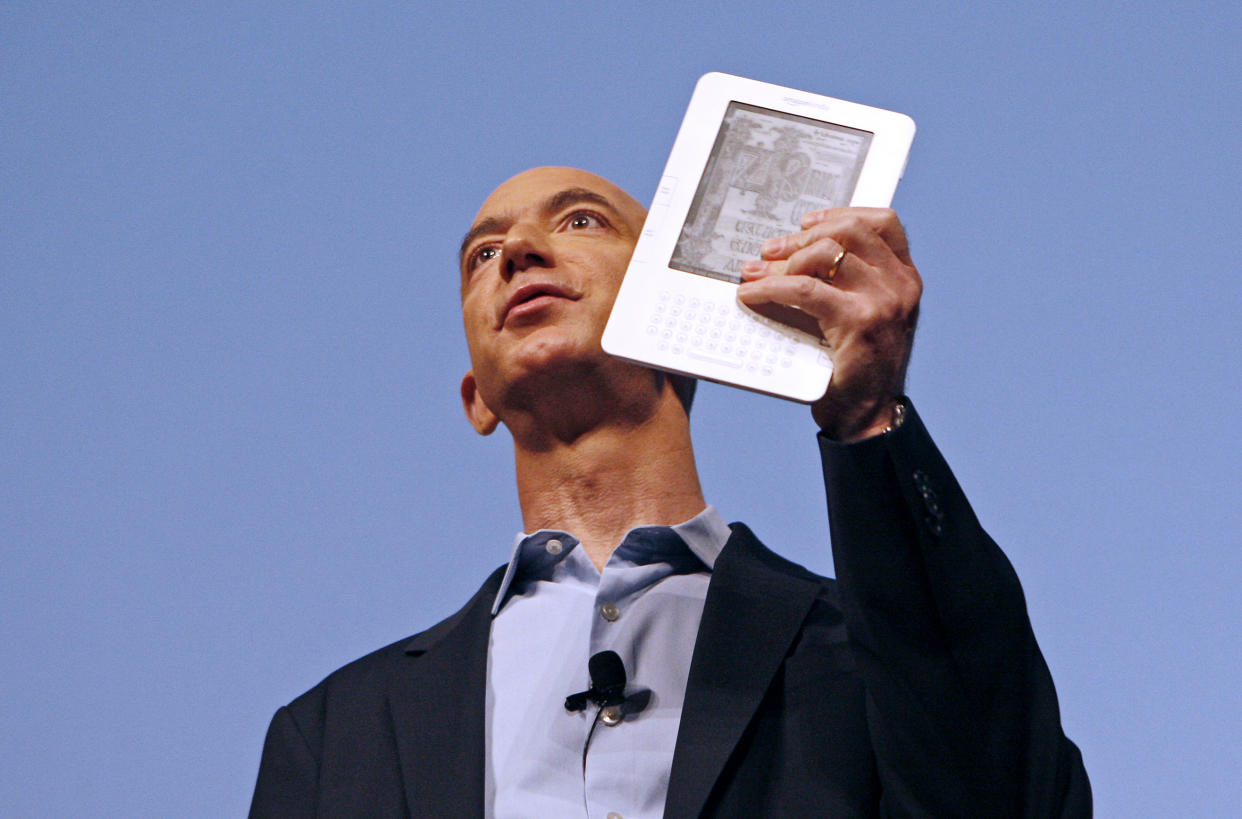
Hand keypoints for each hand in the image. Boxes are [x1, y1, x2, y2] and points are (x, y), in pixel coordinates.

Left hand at [737, 207, 920, 441]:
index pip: (884, 223)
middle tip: (769, 251)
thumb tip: (791, 253)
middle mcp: (901, 285)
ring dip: (783, 261)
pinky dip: (771, 288)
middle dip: (802, 237)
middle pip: (850, 231)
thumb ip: (848, 285)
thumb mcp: (864, 316)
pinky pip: (805, 290)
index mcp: (905, 279)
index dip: (842, 214)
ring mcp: (883, 302)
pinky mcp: (858, 322)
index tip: (807, 222)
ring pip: (826, 255)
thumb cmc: (857, 368)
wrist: (868, 417)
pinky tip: (752, 294)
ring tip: (755, 273)